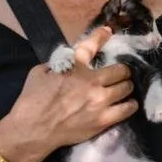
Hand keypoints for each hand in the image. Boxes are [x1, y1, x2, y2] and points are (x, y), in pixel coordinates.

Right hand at [0, 26, 135, 161]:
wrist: (33, 130)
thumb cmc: (32, 101)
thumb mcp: (39, 73)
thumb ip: (57, 64)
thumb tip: (67, 62)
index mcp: (74, 67)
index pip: (91, 46)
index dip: (101, 36)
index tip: (108, 31)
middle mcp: (91, 82)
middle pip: (121, 70)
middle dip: (121, 71)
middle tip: (118, 75)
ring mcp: (100, 101)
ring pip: (127, 88)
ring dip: (125, 87)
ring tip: (122, 89)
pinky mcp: (104, 119)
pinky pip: (127, 108)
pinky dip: (129, 104)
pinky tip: (127, 104)